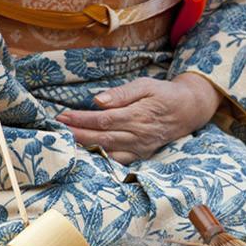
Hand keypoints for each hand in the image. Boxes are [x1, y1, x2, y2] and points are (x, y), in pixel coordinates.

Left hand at [57, 73, 222, 163]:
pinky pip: (118, 161)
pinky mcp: (142, 155)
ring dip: (85, 148)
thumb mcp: (146, 85)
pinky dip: (101, 159)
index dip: (81, 119)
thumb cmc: (164, 95)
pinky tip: (86, 153)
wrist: (188, 111)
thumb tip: (97, 101)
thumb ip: (122, 93)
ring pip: (108, 152)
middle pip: (102, 138)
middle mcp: (139, 135)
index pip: (103, 119)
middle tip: (58, 129)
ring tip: (66, 141)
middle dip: (77, 134)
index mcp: (139, 115)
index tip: (63, 116)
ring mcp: (140, 148)